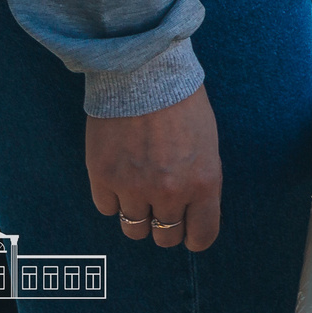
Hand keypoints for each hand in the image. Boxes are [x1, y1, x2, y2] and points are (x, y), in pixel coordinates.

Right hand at [87, 84, 221, 251]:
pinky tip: (121, 176)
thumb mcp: (208, 144)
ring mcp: (133, 188)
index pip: (201, 235)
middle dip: (166, 226)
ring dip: (138, 215)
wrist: (146, 75)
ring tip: (141, 191)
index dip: (195, 236)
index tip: (190, 231)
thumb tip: (191, 212)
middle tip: (164, 207)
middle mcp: (169, 192)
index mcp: (204, 182)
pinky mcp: (103, 178)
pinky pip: (108, 208)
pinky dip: (114, 198)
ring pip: (134, 229)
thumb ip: (200, 182)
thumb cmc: (183, 104)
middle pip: (165, 238)